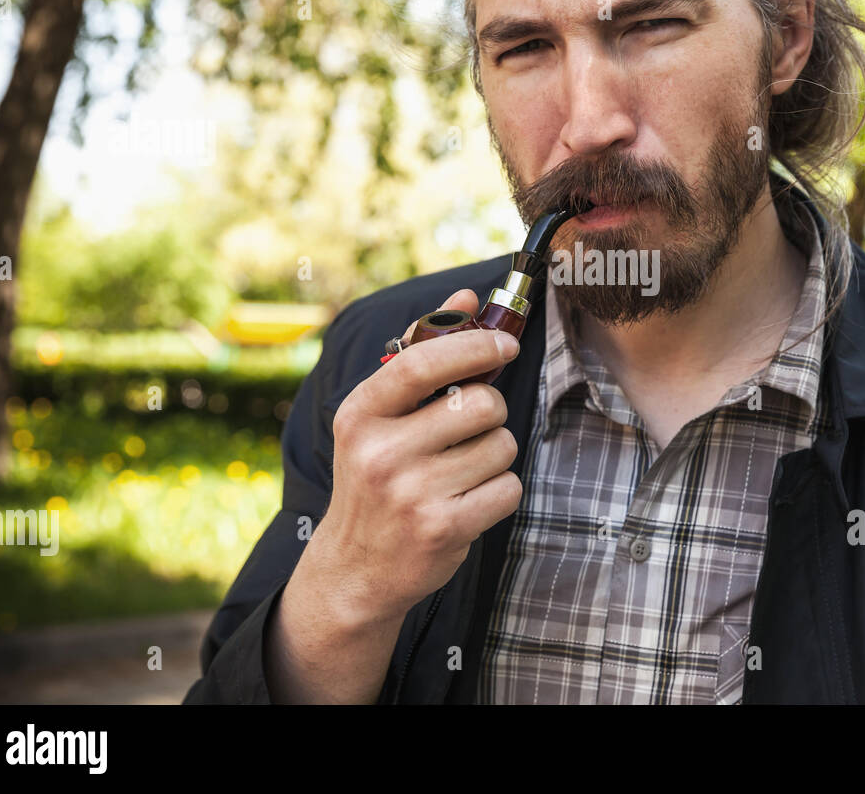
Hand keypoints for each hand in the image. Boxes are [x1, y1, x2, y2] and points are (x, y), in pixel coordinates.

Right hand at [317, 288, 522, 623]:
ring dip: (494, 454)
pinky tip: (469, 500)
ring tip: (461, 471)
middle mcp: (380, 452)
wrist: (356, 567)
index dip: (476, 346)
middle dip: (490, 412)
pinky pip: (508, 488)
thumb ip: (422, 351)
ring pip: (501, 446)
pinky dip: (500, 492)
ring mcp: (411, 494)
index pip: (424, 362)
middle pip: (482, 404)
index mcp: (361, 413)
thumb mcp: (380, 416)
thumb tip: (467, 297)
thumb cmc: (377, 477)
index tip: (505, 345)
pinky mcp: (442, 529)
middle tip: (470, 430)